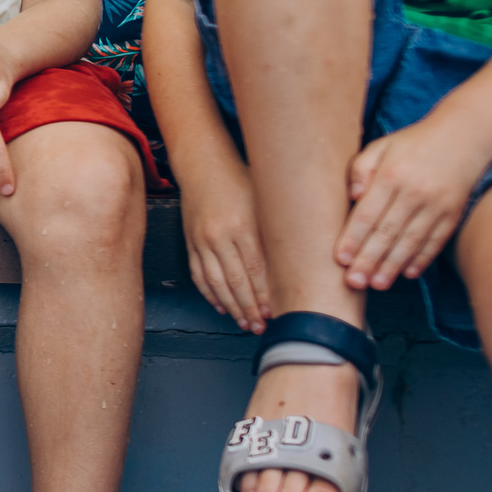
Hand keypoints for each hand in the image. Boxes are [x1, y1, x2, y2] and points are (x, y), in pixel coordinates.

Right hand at [180, 156, 269, 328]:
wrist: (202, 164)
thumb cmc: (240, 178)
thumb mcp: (266, 200)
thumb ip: (279, 230)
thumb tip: (300, 259)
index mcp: (243, 226)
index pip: (257, 270)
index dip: (266, 296)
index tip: (276, 313)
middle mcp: (220, 236)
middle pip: (237, 282)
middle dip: (250, 308)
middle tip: (262, 327)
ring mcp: (202, 241)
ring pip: (217, 283)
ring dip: (231, 307)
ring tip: (244, 322)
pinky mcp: (190, 242)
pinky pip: (199, 274)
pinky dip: (210, 294)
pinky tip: (221, 306)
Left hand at [338, 114, 491, 289]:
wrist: (465, 136)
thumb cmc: (413, 143)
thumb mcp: (381, 146)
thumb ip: (361, 169)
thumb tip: (352, 195)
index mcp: (391, 176)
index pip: (367, 214)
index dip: (352, 239)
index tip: (340, 260)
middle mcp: (414, 193)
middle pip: (387, 233)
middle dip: (369, 260)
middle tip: (354, 282)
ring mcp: (437, 205)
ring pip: (411, 241)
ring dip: (392, 266)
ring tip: (377, 284)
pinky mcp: (454, 214)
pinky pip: (436, 241)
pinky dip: (422, 259)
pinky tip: (408, 273)